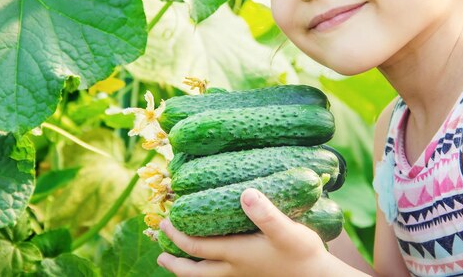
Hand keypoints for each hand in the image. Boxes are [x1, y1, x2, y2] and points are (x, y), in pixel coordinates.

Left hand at [157, 188, 330, 276]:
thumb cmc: (303, 253)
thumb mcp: (287, 231)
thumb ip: (266, 214)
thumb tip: (245, 194)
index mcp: (237, 255)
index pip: (197, 248)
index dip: (177, 236)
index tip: (165, 222)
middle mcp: (235, 269)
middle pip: (194, 272)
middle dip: (174, 262)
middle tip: (159, 252)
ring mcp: (243, 275)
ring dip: (187, 270)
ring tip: (175, 261)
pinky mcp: (252, 275)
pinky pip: (219, 276)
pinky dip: (206, 270)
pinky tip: (211, 261)